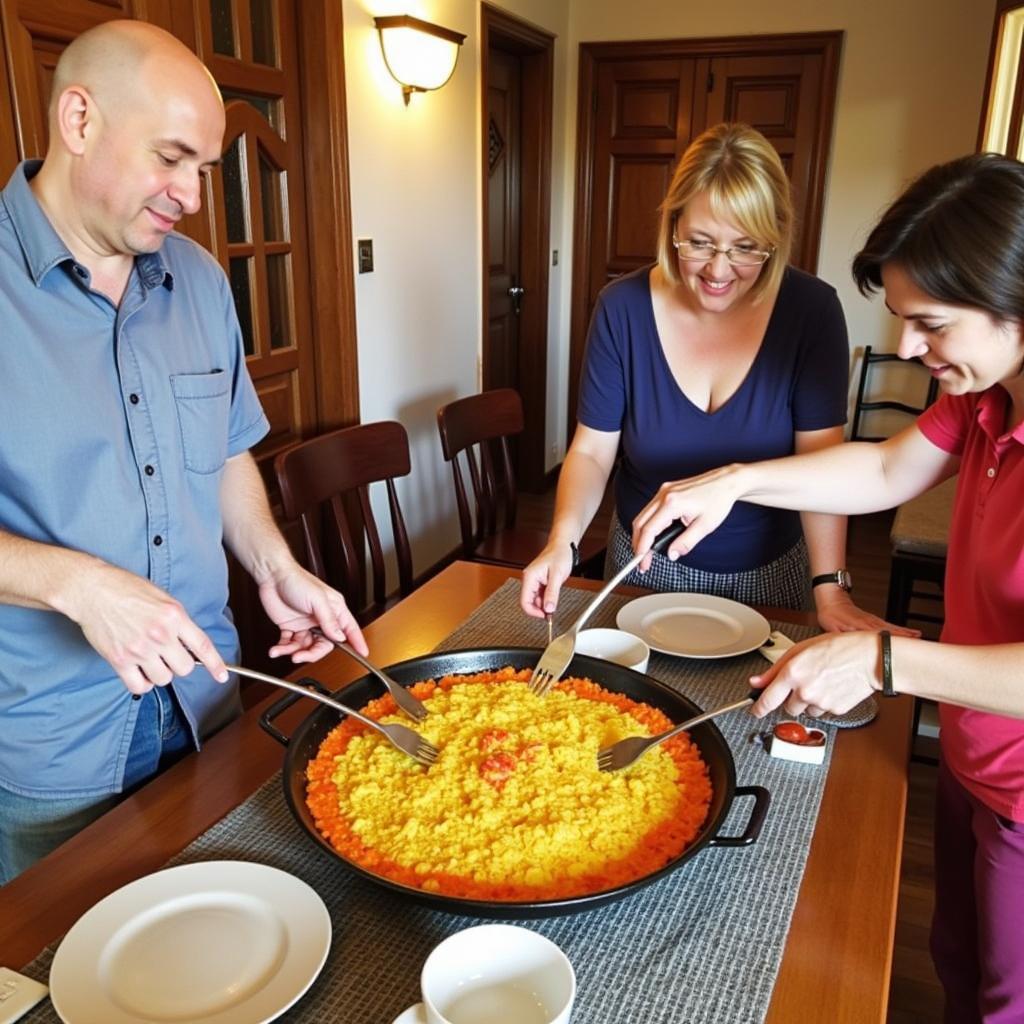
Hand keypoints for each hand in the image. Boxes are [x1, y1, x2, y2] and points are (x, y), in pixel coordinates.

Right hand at [65, 561, 226, 694]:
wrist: (92, 590)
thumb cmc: (126, 589)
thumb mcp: (163, 598)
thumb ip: (178, 621)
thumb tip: (190, 644)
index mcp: (174, 616)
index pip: (202, 645)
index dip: (215, 664)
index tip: (221, 675)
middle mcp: (160, 634)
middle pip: (184, 668)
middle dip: (179, 664)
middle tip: (168, 655)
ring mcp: (140, 649)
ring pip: (163, 679)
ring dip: (159, 674)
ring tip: (150, 660)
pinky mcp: (119, 660)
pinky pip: (139, 687)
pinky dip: (142, 684)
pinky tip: (139, 673)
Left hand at [258, 565, 367, 661]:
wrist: (272, 575)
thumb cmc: (297, 580)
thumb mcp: (318, 599)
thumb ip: (329, 620)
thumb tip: (340, 636)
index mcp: (334, 610)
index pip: (349, 630)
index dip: (357, 642)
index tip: (363, 654)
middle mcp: (321, 619)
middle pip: (324, 645)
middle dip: (312, 653)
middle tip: (301, 656)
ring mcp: (305, 624)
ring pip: (305, 647)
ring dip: (294, 651)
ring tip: (285, 651)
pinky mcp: (290, 627)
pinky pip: (289, 644)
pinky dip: (283, 648)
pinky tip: (277, 649)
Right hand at [520, 542, 574, 617]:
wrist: (563, 546)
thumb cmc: (559, 555)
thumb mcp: (557, 576)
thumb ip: (552, 593)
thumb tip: (549, 609)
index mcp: (529, 577)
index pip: (524, 601)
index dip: (533, 612)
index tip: (545, 616)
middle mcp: (529, 580)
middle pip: (528, 602)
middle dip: (540, 609)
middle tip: (552, 612)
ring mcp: (533, 581)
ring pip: (535, 600)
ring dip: (544, 605)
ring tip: (554, 603)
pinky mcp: (539, 582)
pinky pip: (540, 595)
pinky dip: (546, 600)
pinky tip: (553, 599)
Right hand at [631, 466, 741, 570]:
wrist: (726, 482)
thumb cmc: (718, 500)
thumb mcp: (705, 526)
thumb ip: (686, 542)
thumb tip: (672, 554)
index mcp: (672, 503)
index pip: (648, 530)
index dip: (642, 548)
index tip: (642, 563)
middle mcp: (663, 495)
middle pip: (639, 522)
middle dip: (638, 544)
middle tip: (642, 561)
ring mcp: (663, 491)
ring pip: (642, 516)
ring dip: (642, 535)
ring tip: (647, 551)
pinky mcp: (666, 491)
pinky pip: (650, 510)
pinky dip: (648, 525)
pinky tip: (654, 536)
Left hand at [748, 631, 880, 717]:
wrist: (869, 658)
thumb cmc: (839, 648)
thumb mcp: (801, 650)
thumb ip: (775, 669)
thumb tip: (757, 682)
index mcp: (792, 673)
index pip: (768, 699)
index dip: (758, 707)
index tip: (754, 710)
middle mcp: (804, 691)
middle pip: (787, 708)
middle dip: (791, 699)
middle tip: (803, 684)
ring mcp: (820, 702)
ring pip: (806, 711)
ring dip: (808, 702)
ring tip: (821, 683)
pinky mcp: (835, 710)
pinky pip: (823, 711)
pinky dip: (824, 703)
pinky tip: (832, 688)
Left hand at [813, 588, 920, 636]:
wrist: (831, 600)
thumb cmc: (831, 614)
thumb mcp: (833, 628)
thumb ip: (842, 637)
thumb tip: (849, 646)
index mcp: (861, 626)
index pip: (879, 633)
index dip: (891, 639)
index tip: (902, 645)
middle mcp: (870, 622)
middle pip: (890, 630)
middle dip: (904, 636)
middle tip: (918, 642)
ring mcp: (873, 620)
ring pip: (891, 627)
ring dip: (905, 632)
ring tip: (918, 637)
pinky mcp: (873, 620)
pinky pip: (888, 626)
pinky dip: (899, 629)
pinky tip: (907, 632)